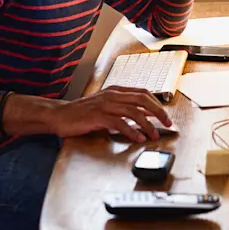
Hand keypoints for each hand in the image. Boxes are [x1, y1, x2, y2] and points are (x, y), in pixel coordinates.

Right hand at [46, 86, 172, 141]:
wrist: (60, 115)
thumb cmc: (82, 113)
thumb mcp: (105, 106)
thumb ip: (122, 108)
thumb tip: (143, 116)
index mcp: (115, 91)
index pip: (143, 93)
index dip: (157, 103)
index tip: (165, 115)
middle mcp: (112, 95)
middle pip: (142, 99)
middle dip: (158, 112)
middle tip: (167, 123)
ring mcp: (105, 105)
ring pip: (133, 112)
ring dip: (147, 125)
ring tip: (154, 135)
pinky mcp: (98, 116)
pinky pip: (119, 123)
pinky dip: (131, 131)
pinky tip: (137, 138)